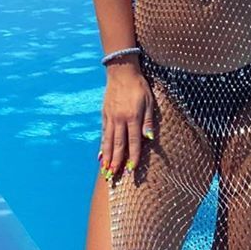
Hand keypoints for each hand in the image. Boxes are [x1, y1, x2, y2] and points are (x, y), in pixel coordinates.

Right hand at [99, 62, 155, 182]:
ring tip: (105, 171)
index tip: (131, 170)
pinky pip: (104, 134)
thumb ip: (149, 120)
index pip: (133, 141)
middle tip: (114, 177)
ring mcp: (110, 117)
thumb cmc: (139, 87)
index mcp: (133, 116)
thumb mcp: (149, 101)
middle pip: (118, 144)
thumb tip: (149, 138)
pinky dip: (103, 146)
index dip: (132, 156)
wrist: (121, 72)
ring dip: (107, 158)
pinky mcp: (104, 115)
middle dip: (116, 162)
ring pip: (108, 141)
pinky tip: (101, 155)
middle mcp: (119, 119)